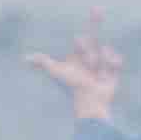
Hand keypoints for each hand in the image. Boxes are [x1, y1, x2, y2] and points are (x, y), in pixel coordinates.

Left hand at [25, 10, 125, 124]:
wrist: (89, 100)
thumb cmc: (71, 86)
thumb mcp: (56, 71)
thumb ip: (43, 62)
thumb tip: (24, 59)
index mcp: (77, 57)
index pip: (81, 39)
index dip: (81, 41)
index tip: (76, 41)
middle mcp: (89, 58)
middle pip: (94, 39)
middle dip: (91, 41)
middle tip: (87, 62)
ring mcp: (102, 64)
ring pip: (105, 50)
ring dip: (101, 60)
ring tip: (97, 74)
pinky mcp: (113, 71)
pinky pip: (117, 59)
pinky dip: (113, 63)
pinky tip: (108, 72)